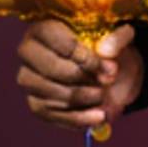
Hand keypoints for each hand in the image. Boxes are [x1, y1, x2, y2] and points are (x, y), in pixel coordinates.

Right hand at [15, 20, 144, 129]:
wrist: (106, 74)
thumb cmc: (106, 50)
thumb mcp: (119, 39)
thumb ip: (118, 38)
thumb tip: (106, 51)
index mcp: (44, 28)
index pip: (58, 42)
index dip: (86, 57)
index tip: (109, 66)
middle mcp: (28, 52)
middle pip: (52, 69)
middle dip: (84, 78)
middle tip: (107, 82)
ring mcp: (29, 80)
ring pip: (53, 94)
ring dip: (84, 98)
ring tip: (103, 96)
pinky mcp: (36, 104)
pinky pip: (53, 116)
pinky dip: (79, 118)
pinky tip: (98, 115)